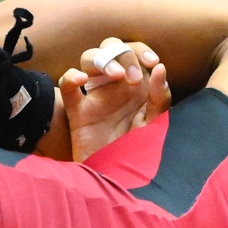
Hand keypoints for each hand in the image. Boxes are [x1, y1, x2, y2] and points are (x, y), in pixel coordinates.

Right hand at [59, 39, 169, 160]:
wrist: (120, 179)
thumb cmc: (139, 152)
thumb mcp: (156, 125)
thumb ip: (160, 98)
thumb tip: (159, 68)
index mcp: (136, 84)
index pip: (134, 52)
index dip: (142, 50)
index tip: (152, 62)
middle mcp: (115, 85)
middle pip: (111, 47)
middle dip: (124, 55)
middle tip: (134, 78)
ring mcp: (94, 95)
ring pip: (88, 57)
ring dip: (102, 59)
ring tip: (117, 75)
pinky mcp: (77, 111)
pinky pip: (67, 85)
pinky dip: (71, 76)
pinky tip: (81, 79)